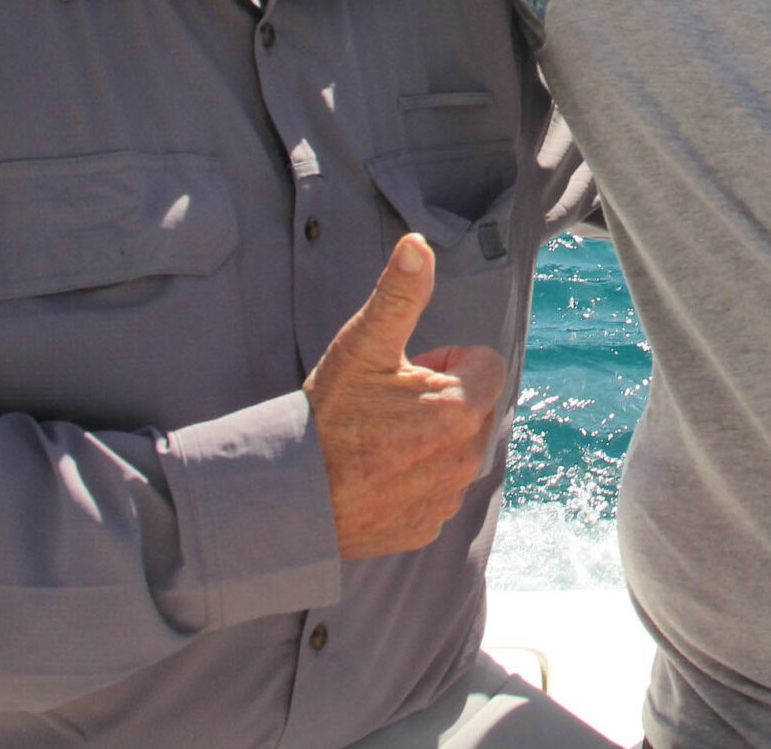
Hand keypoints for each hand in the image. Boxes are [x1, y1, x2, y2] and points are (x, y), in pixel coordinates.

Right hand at [303, 234, 503, 561]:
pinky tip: (374, 474)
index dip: (443, 361)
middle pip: (471, 406)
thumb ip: (399, 294)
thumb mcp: (361, 345)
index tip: (402, 374)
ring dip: (427, 438)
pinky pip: (436, 487)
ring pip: (454, 446)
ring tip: (375, 440)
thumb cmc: (326, 417)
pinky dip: (414, 477)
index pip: (484, 363)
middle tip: (383, 406)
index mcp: (462, 409)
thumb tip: (418, 244)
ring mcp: (448, 497)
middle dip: (437, 399)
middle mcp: (467, 458)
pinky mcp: (428, 526)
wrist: (286, 497)